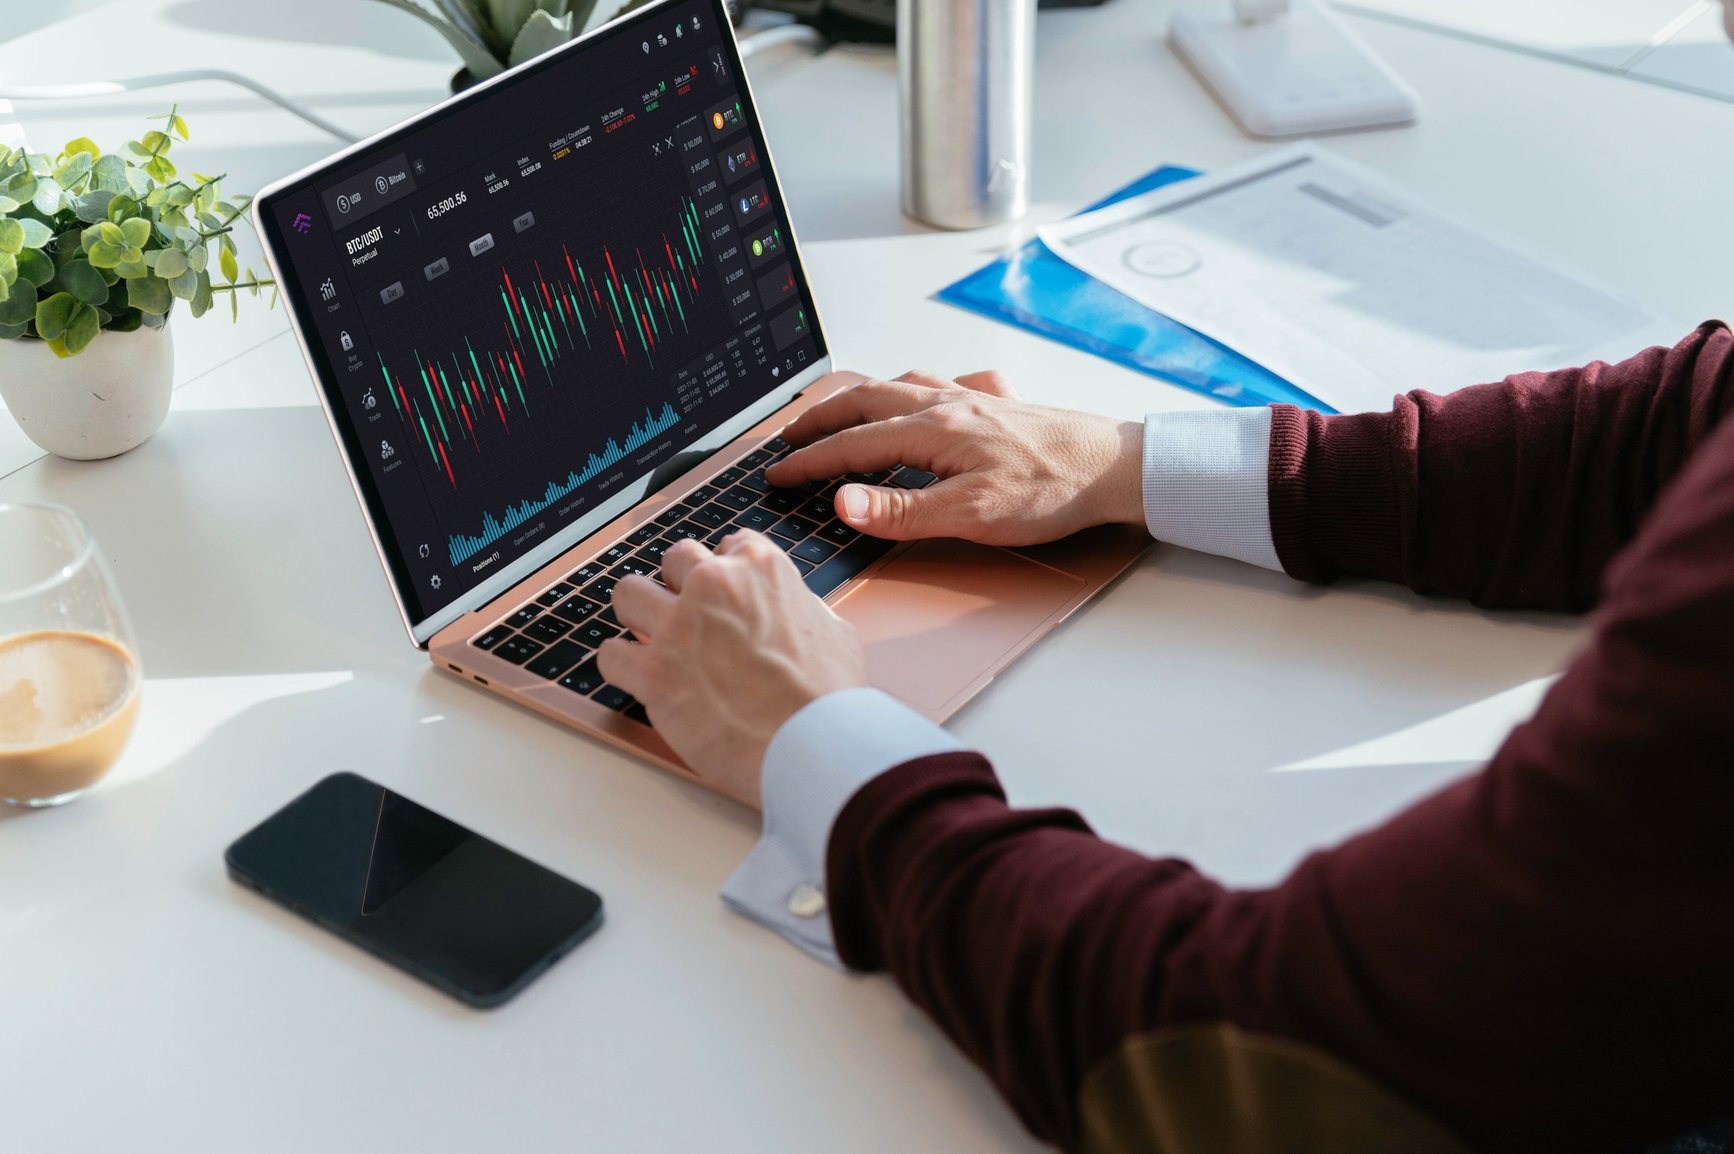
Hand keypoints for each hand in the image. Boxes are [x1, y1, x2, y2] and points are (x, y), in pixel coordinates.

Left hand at [594, 532, 867, 807]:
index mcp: (759, 567)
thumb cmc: (829, 696)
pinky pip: (610, 655)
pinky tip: (639, 678)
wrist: (815, 745)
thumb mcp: (830, 628)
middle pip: (673, 560)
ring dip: (639, 615)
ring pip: (628, 594)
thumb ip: (796, 607)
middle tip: (688, 617)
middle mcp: (713, 585)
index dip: (725, 574)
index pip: (727, 545)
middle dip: (679, 587)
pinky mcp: (653, 673)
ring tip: (652, 640)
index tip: (723, 597)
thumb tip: (786, 611)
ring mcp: (678, 627)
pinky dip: (622, 667)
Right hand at [766, 370, 1145, 546]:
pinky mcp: (1003, 404)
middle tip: (789, 436)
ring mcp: (976, 399)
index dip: (809, 461)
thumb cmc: (1053, 491)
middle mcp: (949, 404)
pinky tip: (933, 394)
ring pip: (903, 384)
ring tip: (843, 409)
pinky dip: (925, 385)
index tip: (777, 474)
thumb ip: (901, 510)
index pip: (853, 445)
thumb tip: (842, 502)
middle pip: (867, 401)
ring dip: (864, 397)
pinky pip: (950, 381)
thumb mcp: (970, 514)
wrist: (1118, 469)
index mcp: (934, 430)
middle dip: (822, 418)